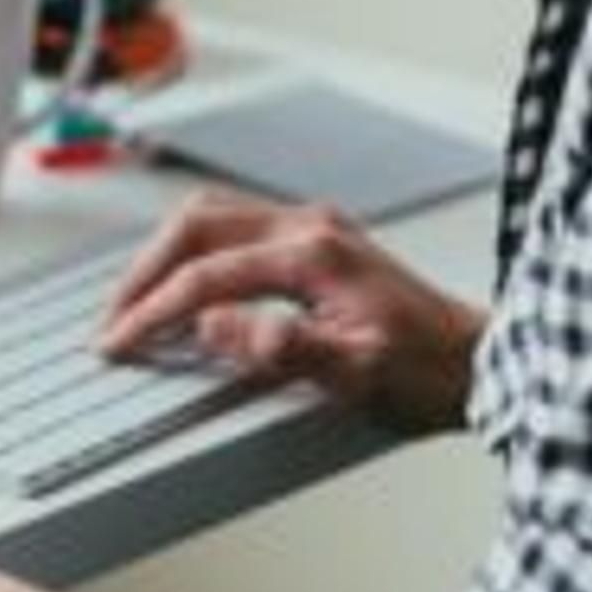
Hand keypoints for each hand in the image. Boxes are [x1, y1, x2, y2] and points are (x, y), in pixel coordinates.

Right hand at [94, 188, 485, 434]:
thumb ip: (281, 346)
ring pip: (213, 215)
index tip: (119, 342)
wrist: (478, 364)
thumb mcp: (356, 375)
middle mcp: (310, 226)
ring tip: (137, 300)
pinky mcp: (318, 239)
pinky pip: (236, 226)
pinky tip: (186, 280)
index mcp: (314, 254)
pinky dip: (196, 251)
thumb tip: (212, 324)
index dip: (154, 311)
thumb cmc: (427, 373)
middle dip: (144, 273)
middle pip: (197, 226)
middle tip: (113, 320)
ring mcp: (314, 226)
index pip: (206, 274)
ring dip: (165, 255)